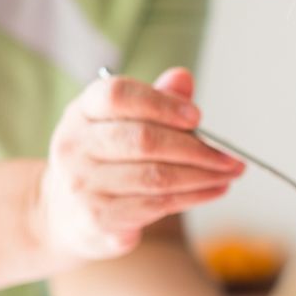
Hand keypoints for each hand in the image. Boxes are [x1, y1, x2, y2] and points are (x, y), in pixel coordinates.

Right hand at [36, 68, 244, 261]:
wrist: (65, 215)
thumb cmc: (104, 161)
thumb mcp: (120, 125)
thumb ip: (153, 101)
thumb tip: (183, 78)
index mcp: (81, 112)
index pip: (117, 96)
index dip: (162, 103)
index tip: (198, 116)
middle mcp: (75, 146)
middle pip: (144, 140)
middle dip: (196, 148)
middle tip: (230, 156)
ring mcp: (83, 184)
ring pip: (156, 176)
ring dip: (202, 176)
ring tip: (230, 173)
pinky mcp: (99, 217)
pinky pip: (157, 205)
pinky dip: (193, 197)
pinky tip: (214, 190)